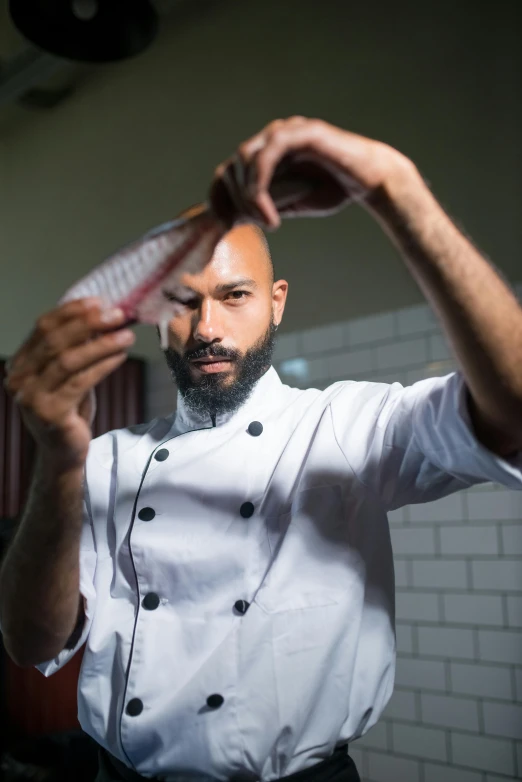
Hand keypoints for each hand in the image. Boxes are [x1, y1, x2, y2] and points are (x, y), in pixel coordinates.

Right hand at [4, 299, 134, 470]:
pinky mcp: (50, 413)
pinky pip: (80, 382)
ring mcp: (31, 397)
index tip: (99, 302)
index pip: (43, 327)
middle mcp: (19, 378)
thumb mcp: (69, 375)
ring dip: (101, 344)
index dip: (71, 311)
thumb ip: (77, 349)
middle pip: (55, 340)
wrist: (63, 452)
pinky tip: (120, 357)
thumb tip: (104, 316)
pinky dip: (103, 366)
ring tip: (126, 336)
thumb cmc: (68, 409)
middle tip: (117, 315)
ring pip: (68, 360)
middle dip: (89, 324)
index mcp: (20, 363)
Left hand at [210, 116, 411, 229]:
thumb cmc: (334, 190)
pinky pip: (266, 157)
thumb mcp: (290, 202)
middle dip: (234, 200)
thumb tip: (234, 218)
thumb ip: (263, 204)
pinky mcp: (301, 133)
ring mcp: (286, 131)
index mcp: (268, 151)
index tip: (223, 224)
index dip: (219, 196)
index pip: (228, 169)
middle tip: (248, 227)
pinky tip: (271, 215)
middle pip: (232, 165)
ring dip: (248, 196)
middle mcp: (273, 136)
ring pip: (245, 159)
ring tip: (264, 222)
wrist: (371, 181)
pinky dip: (261, 188)